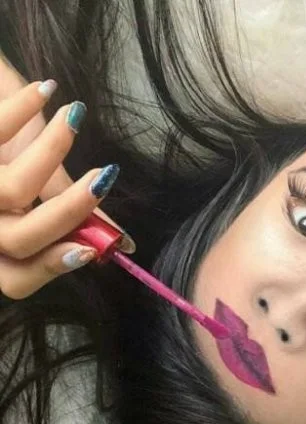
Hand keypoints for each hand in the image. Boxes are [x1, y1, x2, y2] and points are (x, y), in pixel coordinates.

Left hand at [0, 80, 119, 298]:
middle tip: (106, 177)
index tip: (90, 251)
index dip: (53, 268)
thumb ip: (69, 216)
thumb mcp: (36, 184)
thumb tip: (121, 242)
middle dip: (70, 213)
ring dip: (53, 150)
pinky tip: (48, 90)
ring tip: (76, 115)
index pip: (18, 277)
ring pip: (13, 191)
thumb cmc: (9, 145)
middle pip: (20, 241)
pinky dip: (24, 108)